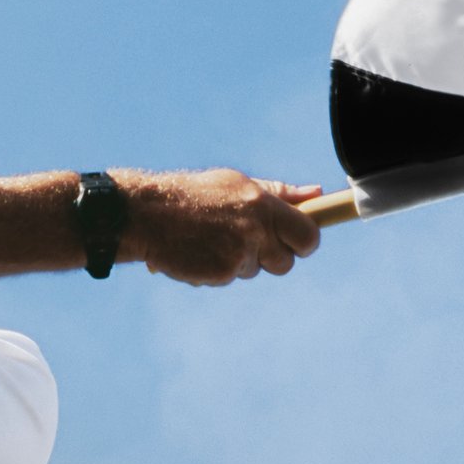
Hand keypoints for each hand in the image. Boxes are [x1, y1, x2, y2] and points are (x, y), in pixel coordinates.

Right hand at [113, 169, 322, 285]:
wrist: (147, 215)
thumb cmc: (195, 194)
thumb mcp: (236, 184)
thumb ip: (278, 193)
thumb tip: (316, 194)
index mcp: (262, 203)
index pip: (308, 235)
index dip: (306, 242)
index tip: (297, 242)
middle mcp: (255, 229)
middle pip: (286, 262)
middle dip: (272, 257)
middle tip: (247, 242)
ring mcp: (238, 253)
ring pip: (255, 270)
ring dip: (241, 261)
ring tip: (213, 239)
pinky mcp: (222, 273)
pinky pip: (232, 278)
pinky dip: (219, 269)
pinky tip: (200, 252)